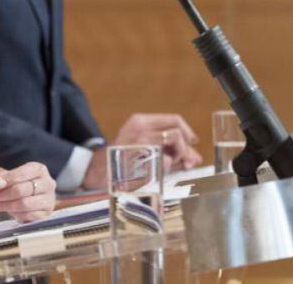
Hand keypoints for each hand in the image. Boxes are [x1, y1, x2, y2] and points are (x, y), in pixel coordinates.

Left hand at [0, 162, 55, 222]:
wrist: (27, 197)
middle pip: (22, 190)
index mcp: (39, 169)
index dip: (6, 180)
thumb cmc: (16, 184)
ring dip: (7, 206)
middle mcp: (48, 183)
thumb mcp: (9, 176)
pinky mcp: (46, 214)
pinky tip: (8, 211)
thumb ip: (0, 176)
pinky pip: (29, 216)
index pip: (21, 174)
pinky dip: (16, 214)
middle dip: (4, 194)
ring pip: (25, 204)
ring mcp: (49, 199)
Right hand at [82, 113, 202, 188]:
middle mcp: (140, 128)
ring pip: (173, 145)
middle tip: (184, 161)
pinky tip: (155, 172)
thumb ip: (170, 151)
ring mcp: (139, 142)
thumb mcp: (143, 146)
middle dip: (184, 149)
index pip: (174, 119)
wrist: (97, 171)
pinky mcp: (140, 157)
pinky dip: (166, 169)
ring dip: (176, 158)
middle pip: (177, 132)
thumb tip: (196, 158)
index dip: (188, 132)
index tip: (193, 142)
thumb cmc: (122, 160)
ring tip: (167, 166)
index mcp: (140, 121)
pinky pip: (165, 161)